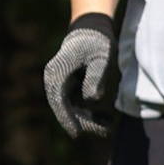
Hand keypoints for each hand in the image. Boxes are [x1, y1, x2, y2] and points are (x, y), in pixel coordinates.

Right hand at [43, 13, 117, 140]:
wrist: (91, 31)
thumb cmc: (97, 42)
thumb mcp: (101, 57)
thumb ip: (96, 77)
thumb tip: (91, 100)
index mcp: (57, 72)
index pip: (59, 100)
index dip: (67, 118)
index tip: (77, 134)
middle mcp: (54, 80)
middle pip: (64, 108)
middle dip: (84, 123)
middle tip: (107, 130)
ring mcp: (59, 85)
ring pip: (70, 110)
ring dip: (87, 120)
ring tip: (109, 125)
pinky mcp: (67, 88)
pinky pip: (75, 106)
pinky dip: (88, 114)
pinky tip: (105, 119)